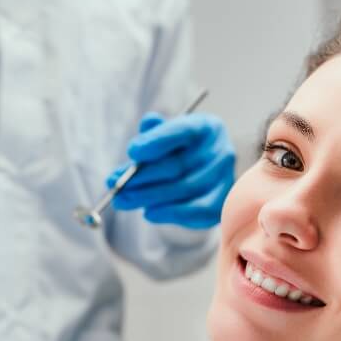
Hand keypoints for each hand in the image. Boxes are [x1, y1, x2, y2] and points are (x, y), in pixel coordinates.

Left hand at [106, 112, 235, 228]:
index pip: (181, 131)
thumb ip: (153, 134)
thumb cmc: (178, 152)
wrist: (203, 175)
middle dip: (142, 177)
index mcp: (206, 127)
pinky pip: (196, 211)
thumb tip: (143, 133)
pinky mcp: (221, 204)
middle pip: (178, 165)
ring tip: (123, 200)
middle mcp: (221, 151)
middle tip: (116, 185)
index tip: (131, 152)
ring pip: (184, 189)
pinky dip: (170, 213)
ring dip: (149, 197)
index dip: (156, 141)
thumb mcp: (165, 137)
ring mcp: (224, 179)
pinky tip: (149, 213)